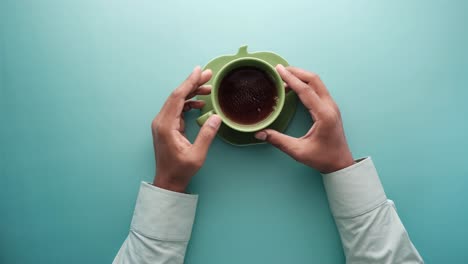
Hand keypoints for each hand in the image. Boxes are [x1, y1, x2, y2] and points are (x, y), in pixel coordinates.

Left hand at [152, 66, 221, 192]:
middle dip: (192, 84)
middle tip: (208, 75)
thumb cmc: (180, 171)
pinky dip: (188, 103)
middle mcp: (161, 121)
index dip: (189, 82)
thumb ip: (207, 134)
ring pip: (177, 101)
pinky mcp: (166, 126)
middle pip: (176, 96)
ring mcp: (162, 123)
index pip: (177, 98)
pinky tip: (200, 103)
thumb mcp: (197, 154)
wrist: (167, 181)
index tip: (199, 71)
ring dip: (192, 93)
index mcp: (165, 126)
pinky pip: (177, 109)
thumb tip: (217, 116)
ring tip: (208, 88)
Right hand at [255, 65, 353, 172]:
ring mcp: (332, 106)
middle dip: (297, 72)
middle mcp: (330, 107)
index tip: (279, 70)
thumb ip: (278, 141)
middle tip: (280, 69)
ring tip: (286, 75)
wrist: (341, 164)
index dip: (291, 78)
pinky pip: (318, 89)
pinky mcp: (330, 108)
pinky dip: (306, 84)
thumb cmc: (323, 158)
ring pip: (317, 83)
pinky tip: (295, 87)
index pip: (305, 90)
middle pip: (314, 80)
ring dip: (302, 76)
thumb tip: (260, 133)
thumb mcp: (298, 151)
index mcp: (324, 115)